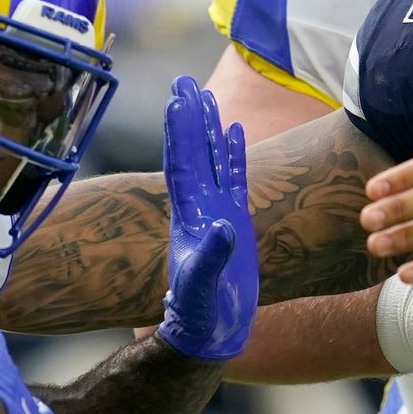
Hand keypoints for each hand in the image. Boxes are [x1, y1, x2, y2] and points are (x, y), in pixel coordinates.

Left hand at [155, 76, 257, 359]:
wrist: (209, 332)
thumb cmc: (199, 315)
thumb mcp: (201, 288)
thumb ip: (210, 259)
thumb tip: (223, 228)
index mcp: (188, 218)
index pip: (182, 168)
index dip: (180, 135)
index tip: (176, 101)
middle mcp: (199, 208)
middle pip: (193, 153)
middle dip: (188, 118)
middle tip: (184, 81)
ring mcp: (216, 211)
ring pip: (212, 160)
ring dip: (208, 128)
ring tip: (204, 94)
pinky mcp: (235, 221)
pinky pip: (235, 178)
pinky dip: (234, 154)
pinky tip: (234, 130)